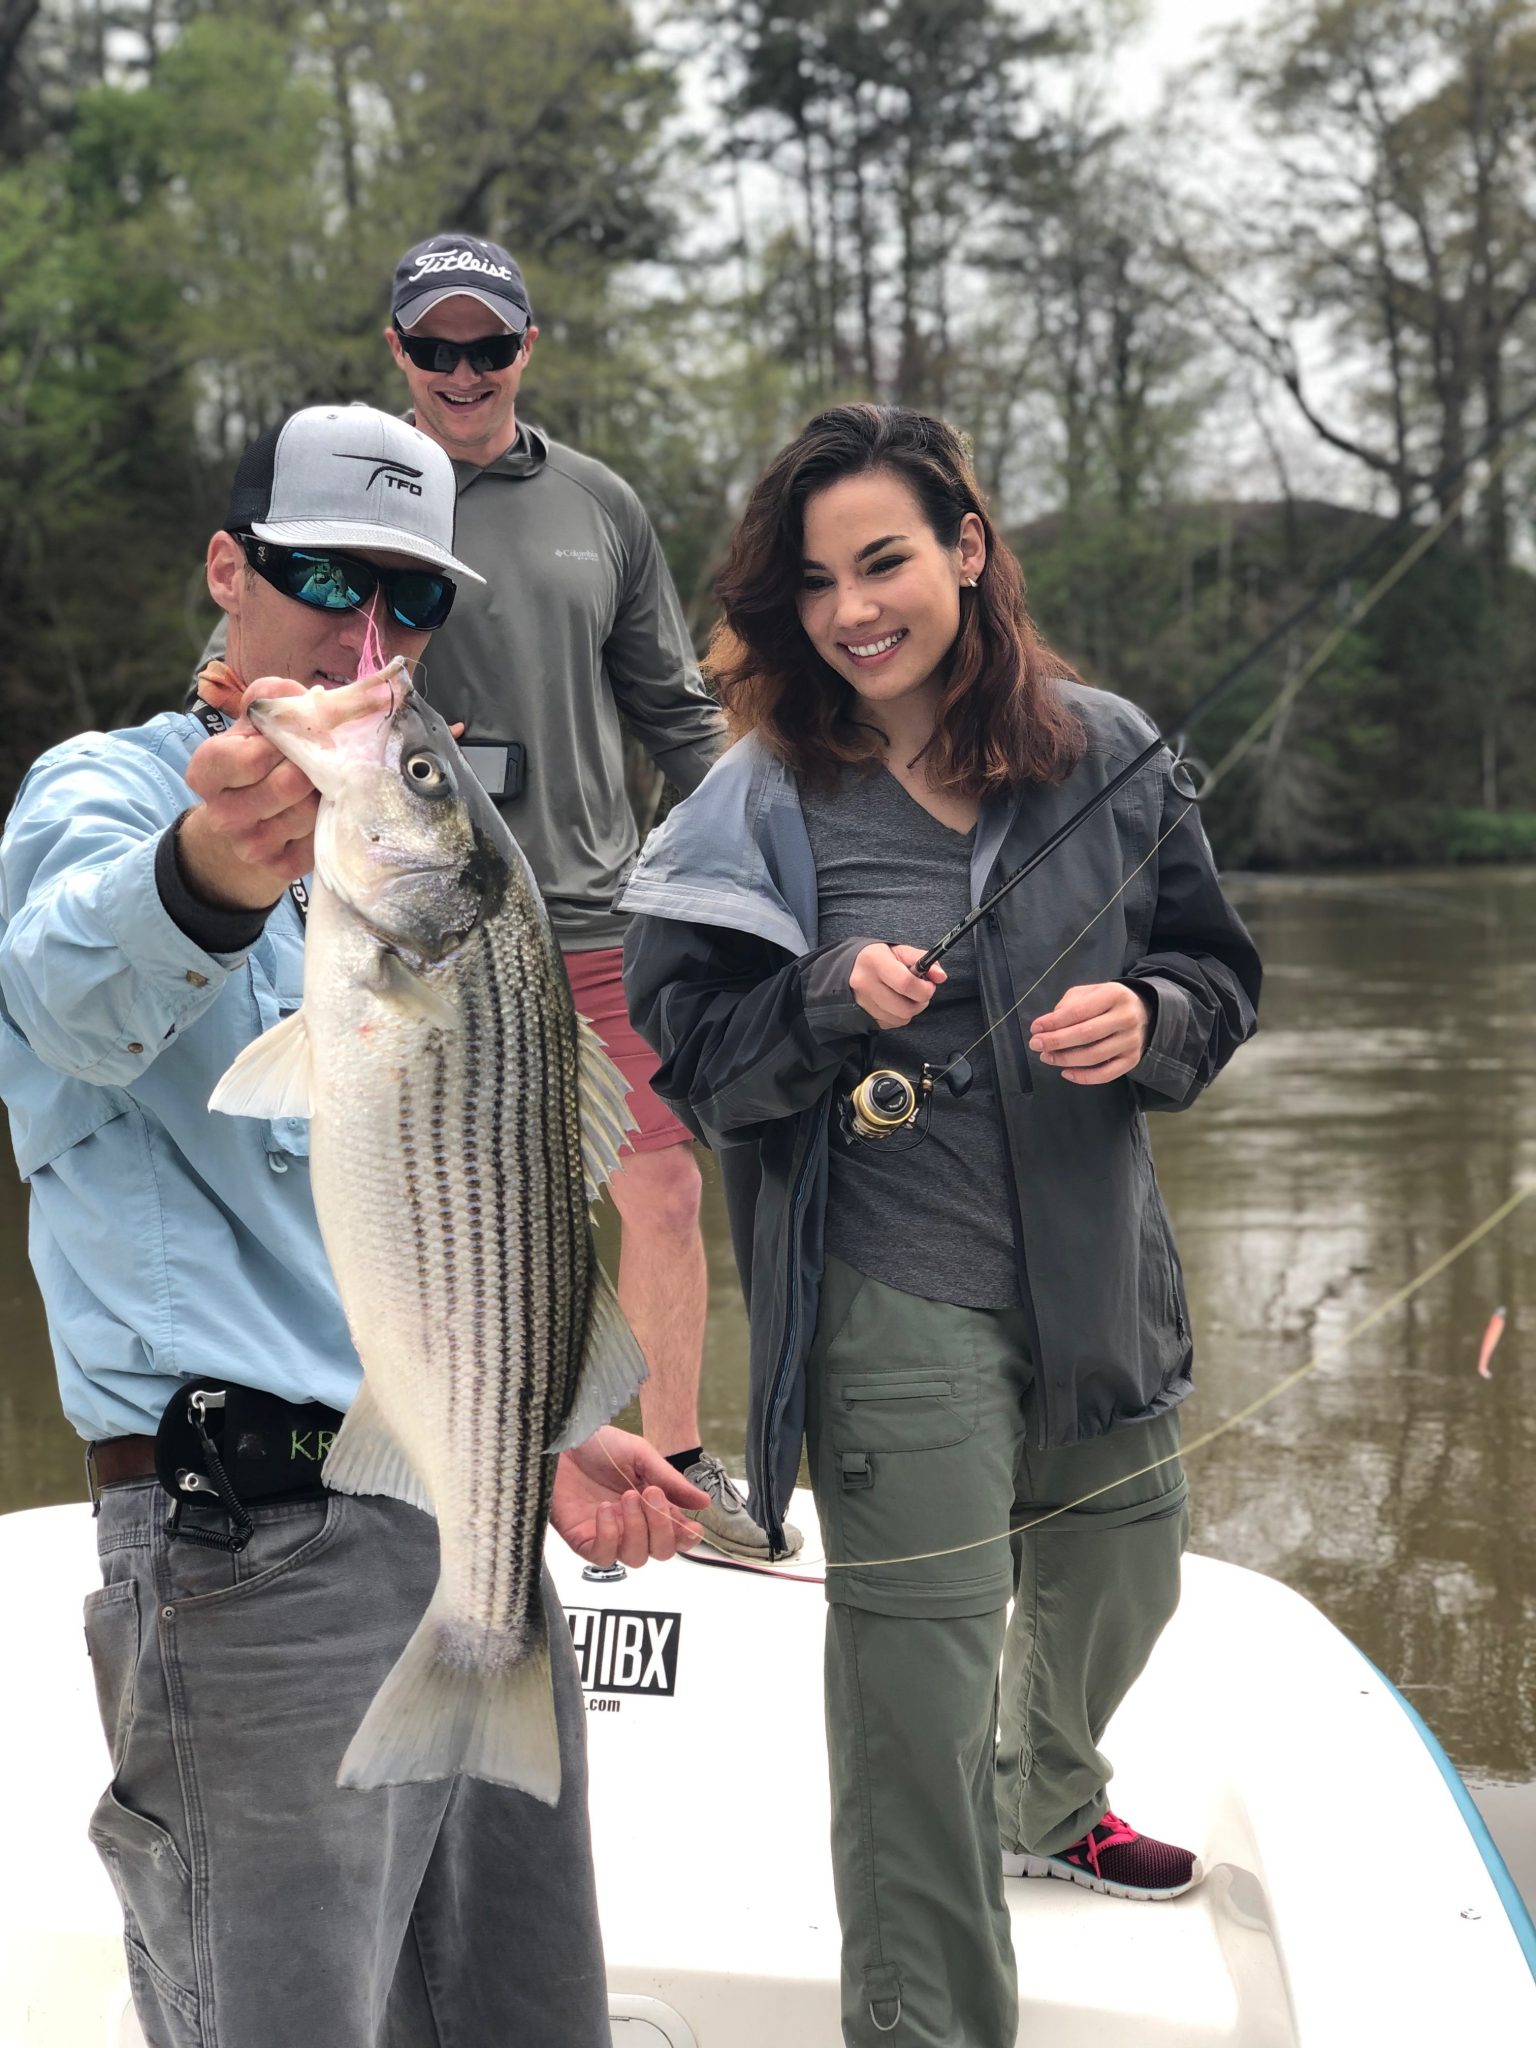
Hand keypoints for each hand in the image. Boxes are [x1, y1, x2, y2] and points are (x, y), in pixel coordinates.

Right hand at [181, 676, 323, 907]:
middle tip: (314, 758)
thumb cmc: (259, 758)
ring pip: (310, 809)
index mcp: (205, 773)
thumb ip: (273, 697)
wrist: (251, 821)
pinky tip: (319, 809)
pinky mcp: (282, 868)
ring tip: (317, 782)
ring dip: (324, 791)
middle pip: (289, 782)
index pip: (251, 757)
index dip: (281, 742)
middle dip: (311, 764)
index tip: (289, 736)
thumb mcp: (255, 721)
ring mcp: (251, 846)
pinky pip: (322, 835)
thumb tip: (306, 697)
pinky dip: (329, 816)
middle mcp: (221, 814)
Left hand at [550, 1426, 709, 1567]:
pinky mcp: (583, 1540)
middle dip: (662, 1526)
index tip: (691, 1525)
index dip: (688, 1537)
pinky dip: (610, 1535)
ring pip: (636, 1558)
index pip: (678, 1536)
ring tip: (626, 1496)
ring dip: (637, 1528)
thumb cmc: (599, 1445)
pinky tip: (605, 1509)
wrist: (562, 1441)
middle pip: (661, 1552)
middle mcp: (633, 1525)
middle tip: (651, 1493)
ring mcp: (609, 1535)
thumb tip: (704, 1502)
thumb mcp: (640, 1455)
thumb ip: (670, 1480)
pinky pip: (603, 1556)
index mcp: (651, 1506)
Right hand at [849, 943, 946, 1028]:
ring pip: (901, 1018)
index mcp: (874, 961)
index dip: (924, 988)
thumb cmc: (879, 958)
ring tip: (907, 996)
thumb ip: (922, 960)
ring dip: (911, 1009)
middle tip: (920, 991)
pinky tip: (896, 1003)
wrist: (850, 969)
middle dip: (920, 1002)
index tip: (929, 985)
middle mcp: (864, 983)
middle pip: (905, 1007)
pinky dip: (900, 1015)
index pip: (905, 983)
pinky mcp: (864, 1016)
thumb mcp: (899, 951)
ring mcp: (863, 1003)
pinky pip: (893, 1023)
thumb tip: (940, 976)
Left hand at [1029, 982, 1150, 1085]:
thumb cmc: (1105, 1002)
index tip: (1035, 1029)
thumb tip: (1048, 1026)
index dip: (1054, 1022)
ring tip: (1047, 1057)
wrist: (1141, 1012)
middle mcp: (1126, 1018)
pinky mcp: (1132, 1059)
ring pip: (1094, 1056)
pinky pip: (1106, 1074)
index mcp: (1114, 995)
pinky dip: (1083, 1077)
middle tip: (1035, 1045)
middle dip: (1056, 1041)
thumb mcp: (1088, 992)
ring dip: (1065, 1059)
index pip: (1079, 1011)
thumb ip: (1068, 1005)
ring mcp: (1131, 1041)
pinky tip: (1065, 1072)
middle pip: (1086, 1034)